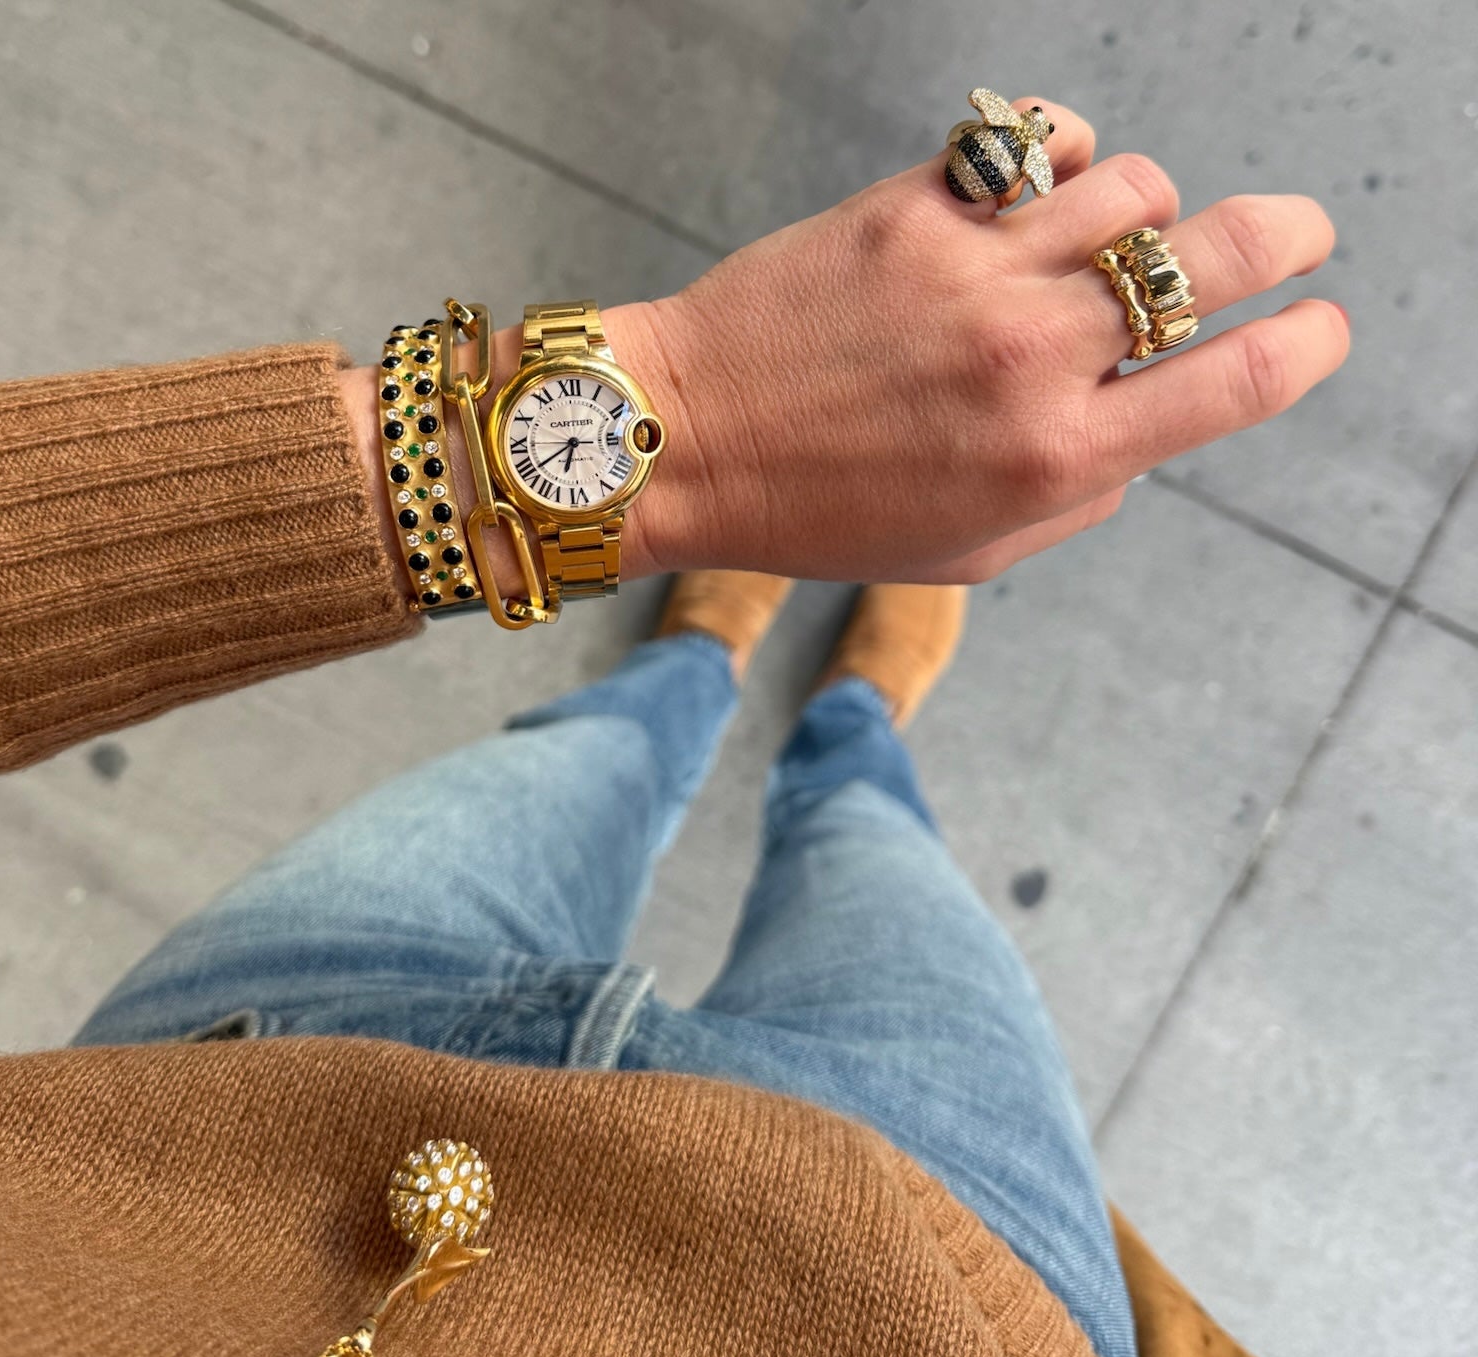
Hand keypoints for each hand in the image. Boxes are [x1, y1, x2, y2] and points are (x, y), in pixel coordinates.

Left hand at [615, 99, 1347, 583]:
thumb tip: (1136, 435)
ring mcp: (976, 271)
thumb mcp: (965, 554)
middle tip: (1302, 237)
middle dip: (1289, 240)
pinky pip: (1038, 145)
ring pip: (1137, 187)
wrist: (692, 443)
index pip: (1240, 382)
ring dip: (1152, 211)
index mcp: (1057, 459)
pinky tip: (1046, 191)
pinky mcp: (916, 210)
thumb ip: (1074, 496)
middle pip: (1217, 257)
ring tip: (1119, 237)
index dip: (1308, 346)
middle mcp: (1033, 357)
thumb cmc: (824, 516)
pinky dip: (1067, 159)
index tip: (1321, 328)